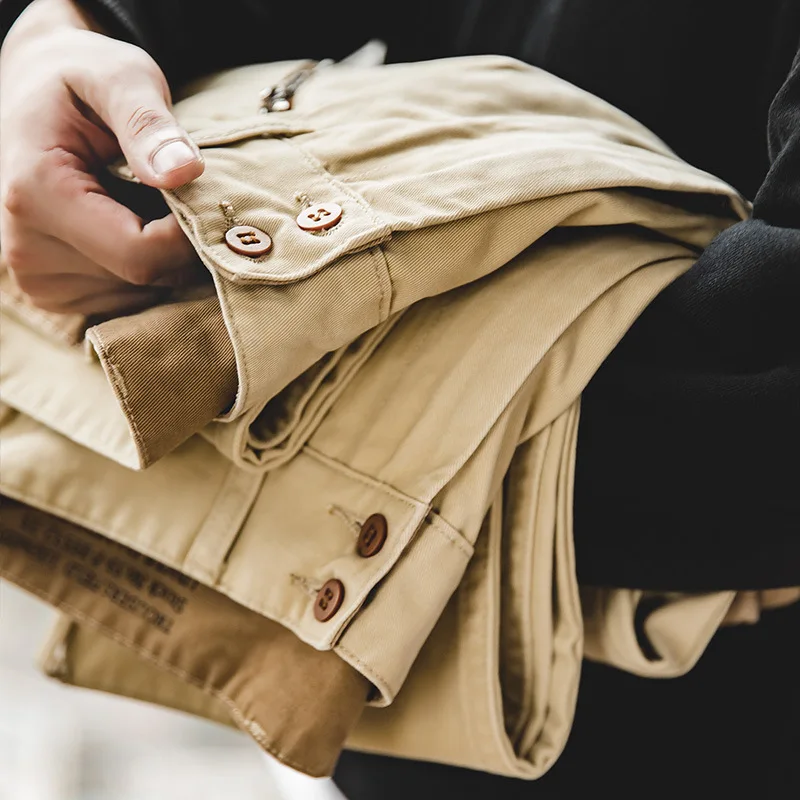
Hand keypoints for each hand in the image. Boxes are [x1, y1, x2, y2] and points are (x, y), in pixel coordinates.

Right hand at [0, 0, 204, 315]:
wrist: (35, 95)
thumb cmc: (83, 80)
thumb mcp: (118, 77)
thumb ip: (148, 122)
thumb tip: (183, 172)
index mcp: (35, 194)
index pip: (140, 254)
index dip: (189, 235)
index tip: (206, 198)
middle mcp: (26, 249)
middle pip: (144, 277)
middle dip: (179, 243)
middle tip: (179, 193)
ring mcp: (38, 281)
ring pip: (141, 293)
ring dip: (164, 256)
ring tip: (147, 204)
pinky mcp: (54, 295)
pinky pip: (128, 300)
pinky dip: (147, 270)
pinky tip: (133, 225)